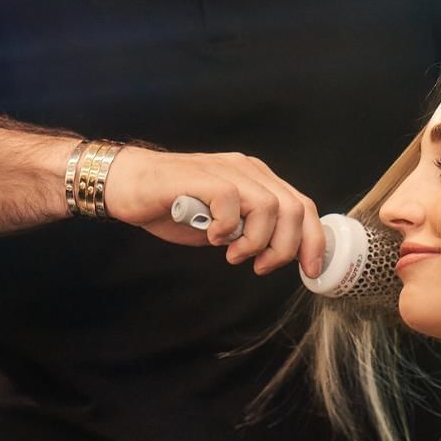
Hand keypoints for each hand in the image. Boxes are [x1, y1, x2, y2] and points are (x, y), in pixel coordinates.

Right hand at [103, 145, 326, 276]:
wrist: (127, 186)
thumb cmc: (173, 205)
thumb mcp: (223, 225)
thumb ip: (251, 232)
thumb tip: (279, 254)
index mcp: (258, 180)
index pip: (302, 206)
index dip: (313, 240)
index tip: (310, 270)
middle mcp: (247, 170)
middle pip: (294, 208)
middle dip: (285, 248)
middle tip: (260, 266)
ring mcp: (225, 170)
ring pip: (268, 206)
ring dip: (255, 240)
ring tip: (232, 252)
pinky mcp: (202, 176)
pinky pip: (231, 201)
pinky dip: (226, 227)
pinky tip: (212, 235)